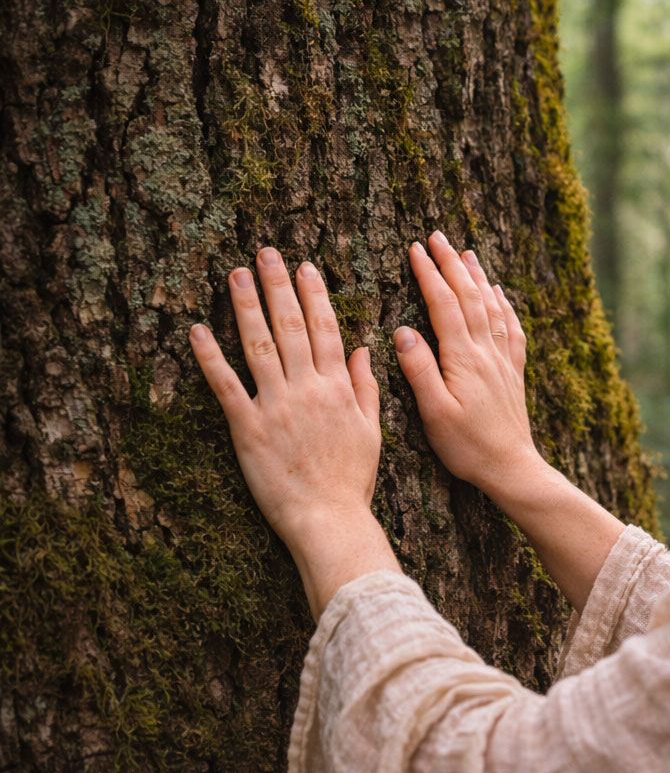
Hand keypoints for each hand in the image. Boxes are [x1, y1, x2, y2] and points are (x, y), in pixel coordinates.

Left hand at [190, 247, 381, 555]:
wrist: (328, 519)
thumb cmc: (352, 480)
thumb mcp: (371, 431)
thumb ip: (365, 387)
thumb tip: (362, 348)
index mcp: (337, 389)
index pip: (326, 330)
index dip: (314, 296)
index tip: (305, 267)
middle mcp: (307, 389)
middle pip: (291, 327)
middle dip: (277, 287)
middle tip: (265, 253)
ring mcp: (276, 406)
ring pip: (259, 346)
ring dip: (246, 307)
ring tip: (235, 274)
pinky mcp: (248, 428)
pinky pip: (226, 386)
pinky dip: (210, 357)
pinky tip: (197, 330)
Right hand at [394, 232, 544, 498]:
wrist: (511, 466)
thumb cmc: (467, 446)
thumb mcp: (434, 413)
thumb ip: (419, 370)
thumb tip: (402, 331)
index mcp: (463, 359)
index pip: (443, 305)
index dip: (429, 274)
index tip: (415, 249)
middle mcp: (486, 352)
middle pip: (469, 296)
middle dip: (452, 264)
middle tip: (437, 237)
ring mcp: (503, 360)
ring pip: (491, 307)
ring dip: (477, 277)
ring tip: (466, 253)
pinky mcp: (513, 372)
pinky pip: (510, 328)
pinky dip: (504, 305)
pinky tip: (500, 294)